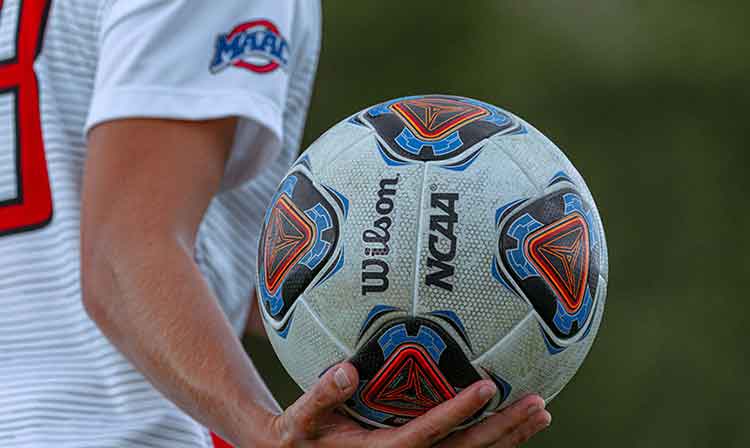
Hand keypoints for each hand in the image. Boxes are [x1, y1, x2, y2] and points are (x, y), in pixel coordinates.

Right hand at [267, 362, 550, 447]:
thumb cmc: (301, 433)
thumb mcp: (302, 416)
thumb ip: (323, 395)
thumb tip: (347, 370)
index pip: (427, 433)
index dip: (457, 412)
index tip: (488, 386)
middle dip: (504, 429)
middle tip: (539, 404)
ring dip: (509, 437)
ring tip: (540, 414)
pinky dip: (494, 442)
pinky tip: (514, 426)